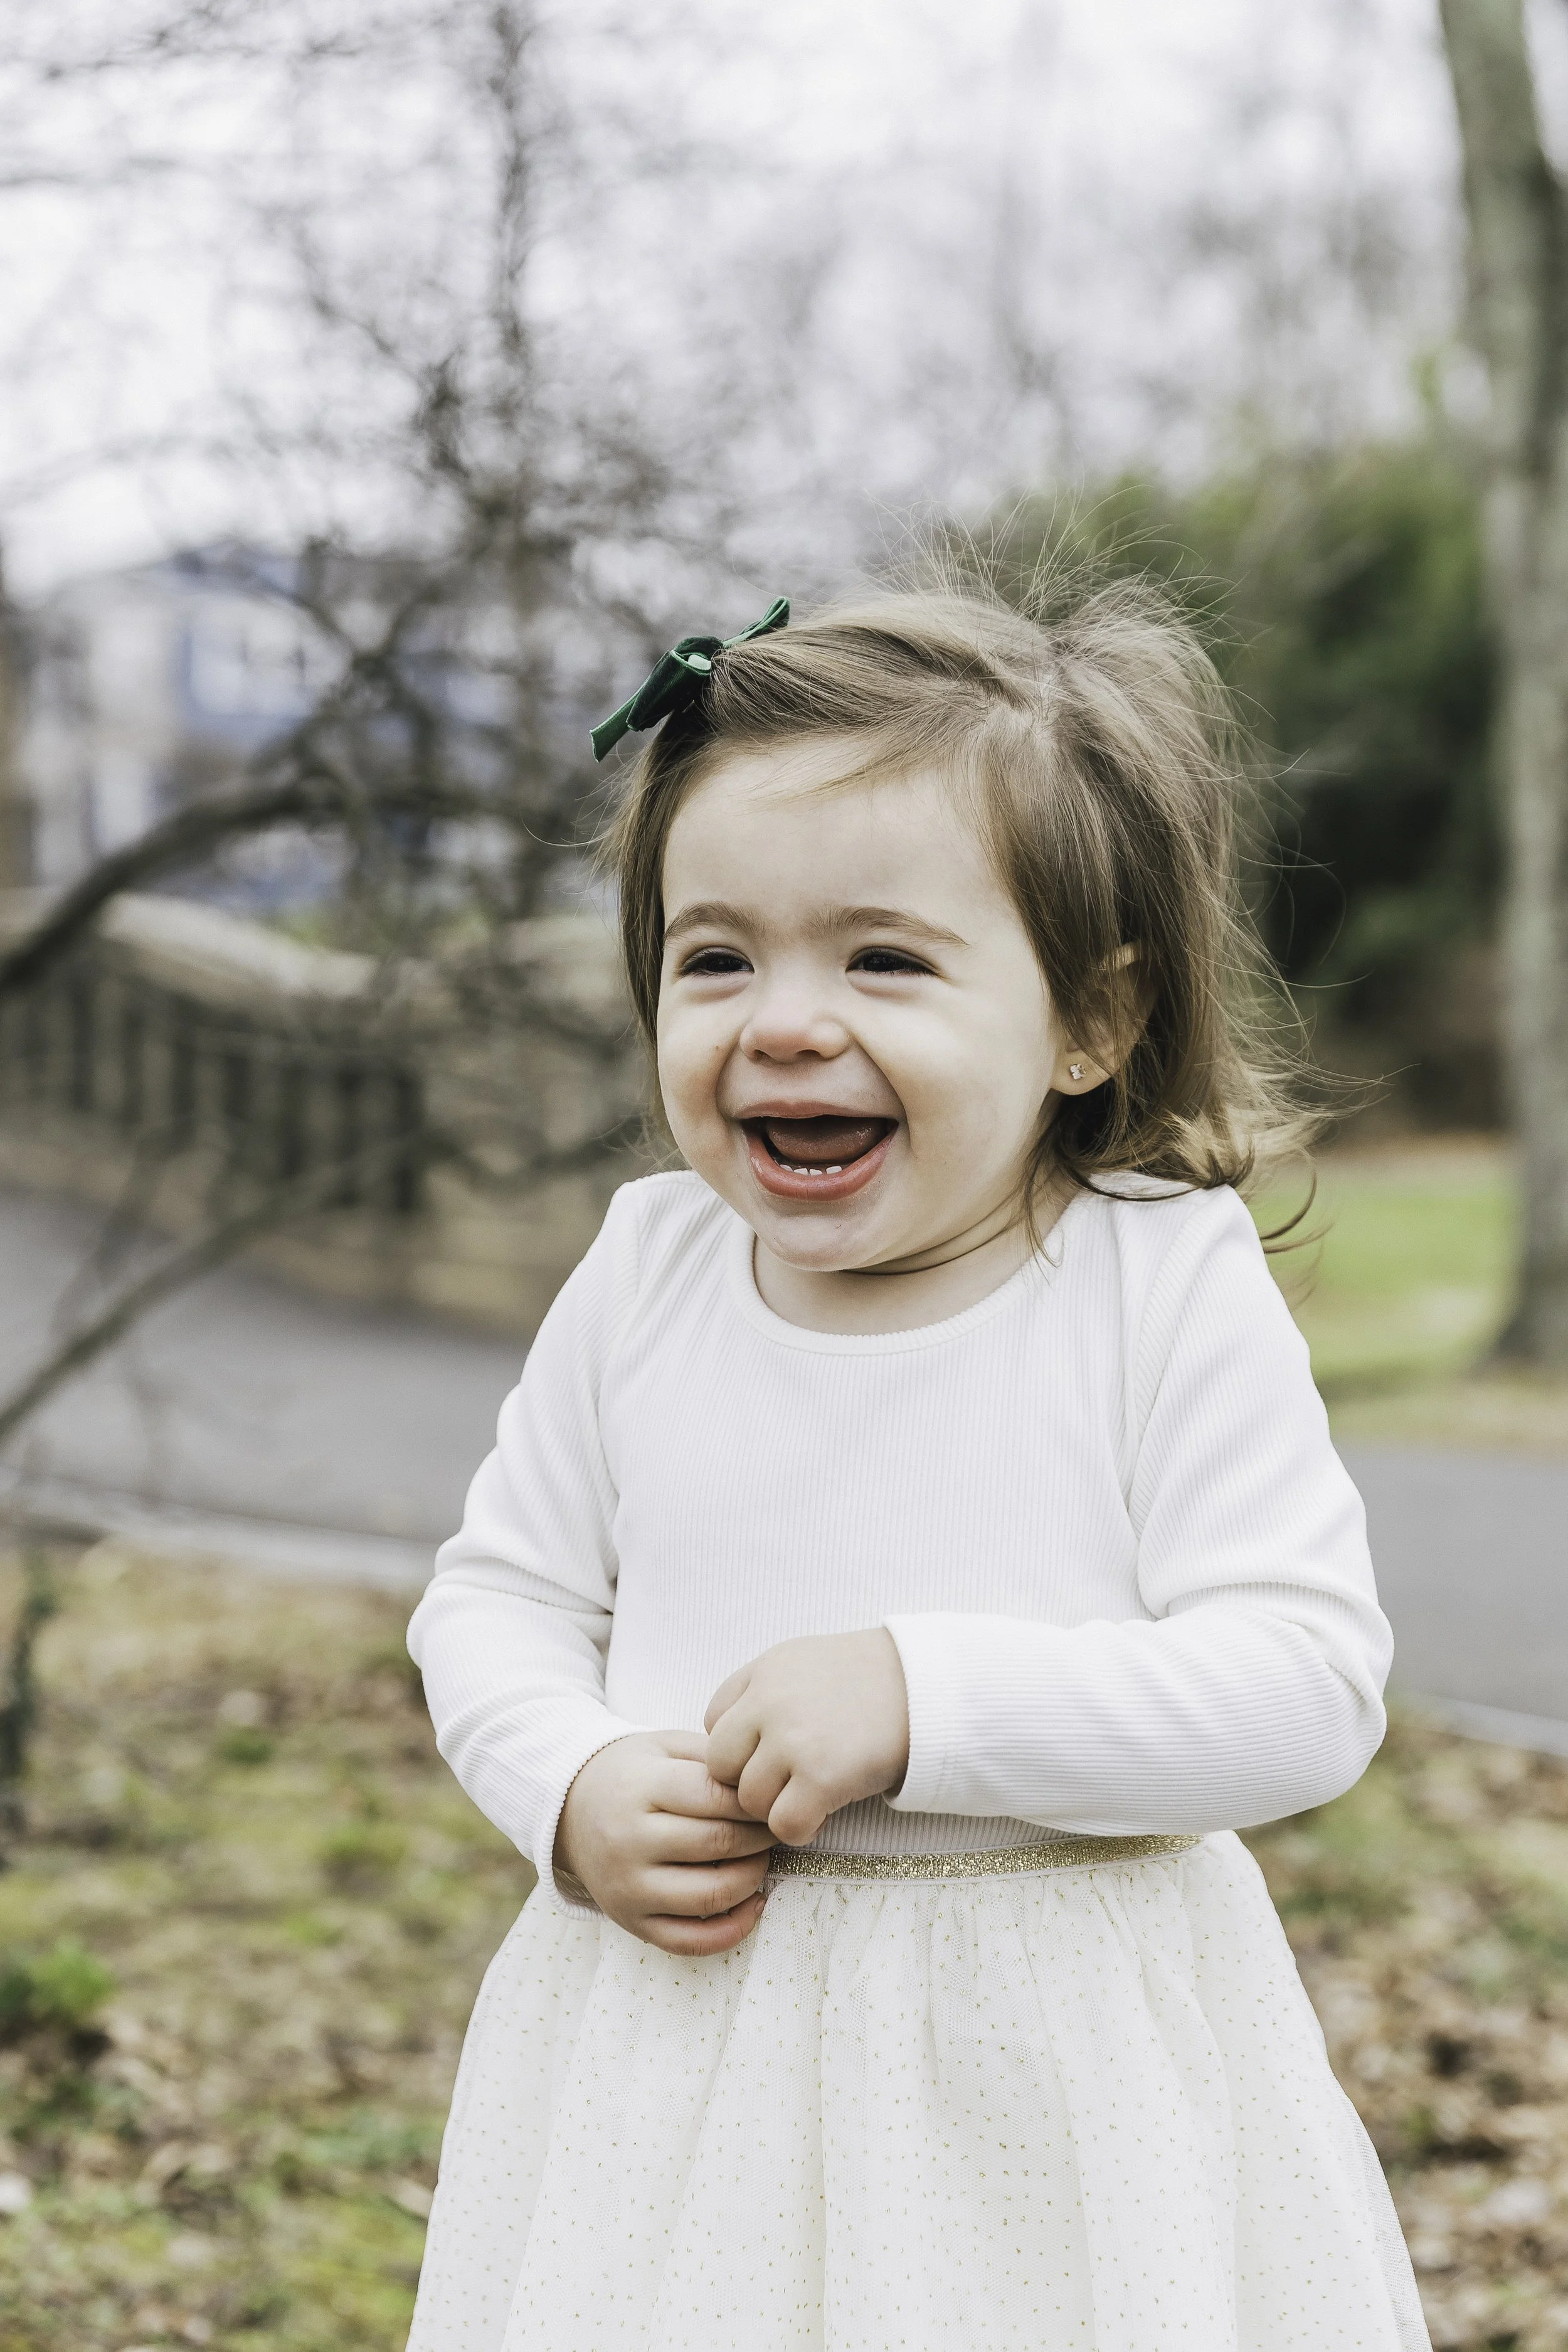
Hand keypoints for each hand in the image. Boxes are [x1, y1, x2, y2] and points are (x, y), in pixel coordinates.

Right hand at [554, 1730, 775, 1954]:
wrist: (570, 1809)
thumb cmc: (632, 1774)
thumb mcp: (665, 1747)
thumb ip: (712, 1759)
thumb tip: (765, 1785)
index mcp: (639, 1790)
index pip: (715, 1797)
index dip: (755, 1800)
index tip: (772, 1797)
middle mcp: (629, 1842)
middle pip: (718, 1843)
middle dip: (761, 1835)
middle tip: (776, 1826)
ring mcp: (629, 1889)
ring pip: (712, 1895)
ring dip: (752, 1877)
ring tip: (761, 1858)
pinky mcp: (633, 1922)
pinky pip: (692, 1941)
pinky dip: (733, 1928)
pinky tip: (753, 1902)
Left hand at [703, 1630, 909, 1845]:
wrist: (926, 1686)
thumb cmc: (866, 1676)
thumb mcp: (801, 1660)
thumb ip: (759, 1689)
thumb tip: (728, 1734)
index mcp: (763, 1674)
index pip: (713, 1724)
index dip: (740, 1747)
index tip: (770, 1752)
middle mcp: (769, 1704)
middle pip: (721, 1767)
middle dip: (747, 1781)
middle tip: (785, 1781)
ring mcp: (794, 1742)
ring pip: (749, 1801)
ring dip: (776, 1807)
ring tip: (809, 1794)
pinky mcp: (823, 1777)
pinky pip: (784, 1824)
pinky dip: (799, 1828)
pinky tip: (822, 1813)